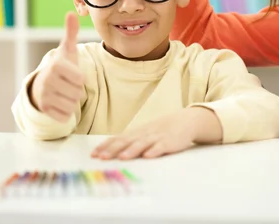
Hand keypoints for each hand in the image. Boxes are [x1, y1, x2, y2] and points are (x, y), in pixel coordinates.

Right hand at [31, 12, 84, 121]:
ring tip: (63, 93)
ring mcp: (44, 97)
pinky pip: (66, 116)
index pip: (80, 79)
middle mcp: (47, 81)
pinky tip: (58, 103)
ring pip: (72, 105)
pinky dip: (65, 112)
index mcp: (55, 66)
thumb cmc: (60, 68)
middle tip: (66, 85)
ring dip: (71, 101)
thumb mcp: (66, 51)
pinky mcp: (44, 111)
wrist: (41, 86)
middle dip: (75, 90)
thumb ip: (70, 33)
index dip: (79, 78)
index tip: (70, 74)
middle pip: (77, 93)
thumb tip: (72, 13)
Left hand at [90, 108, 210, 159]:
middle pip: (126, 141)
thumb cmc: (161, 130)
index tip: (93, 154)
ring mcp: (156, 137)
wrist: (185, 120)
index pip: (117, 139)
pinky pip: (161, 146)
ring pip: (142, 144)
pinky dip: (154, 151)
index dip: (105, 146)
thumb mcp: (144, 133)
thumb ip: (129, 141)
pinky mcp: (169, 142)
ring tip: (122, 158)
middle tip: (101, 157)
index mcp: (136, 133)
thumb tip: (109, 150)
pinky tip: (148, 156)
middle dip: (113, 150)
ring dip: (131, 151)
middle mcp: (143, 134)